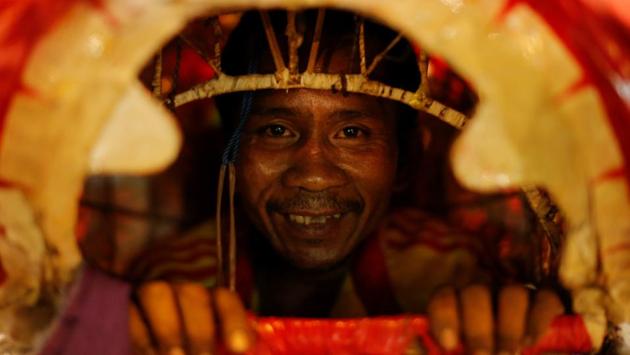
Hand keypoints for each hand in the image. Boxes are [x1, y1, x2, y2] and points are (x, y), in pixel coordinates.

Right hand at [129, 282, 253, 354]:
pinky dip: (139, 335)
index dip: (235, 320)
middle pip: (193, 295)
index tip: (241, 347)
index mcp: (206, 304)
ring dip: (169, 329)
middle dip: (200, 331)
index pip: (225, 300)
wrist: (151, 351)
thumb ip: (226, 348)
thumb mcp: (208, 349)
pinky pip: (128, 311)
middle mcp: (179, 294)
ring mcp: (146, 295)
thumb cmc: (187, 349)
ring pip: (157, 294)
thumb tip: (254, 353)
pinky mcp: (120, 306)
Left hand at [427, 284, 564, 353]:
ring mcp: (515, 296)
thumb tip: (423, 347)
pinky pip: (544, 298)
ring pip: (512, 292)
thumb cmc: (473, 353)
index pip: (444, 295)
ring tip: (509, 354)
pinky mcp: (545, 302)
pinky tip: (530, 341)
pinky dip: (538, 319)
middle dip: (478, 328)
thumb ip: (438, 350)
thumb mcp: (456, 353)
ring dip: (508, 326)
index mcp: (458, 307)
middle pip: (476, 293)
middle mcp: (485, 296)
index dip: (444, 314)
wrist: (502, 354)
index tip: (450, 344)